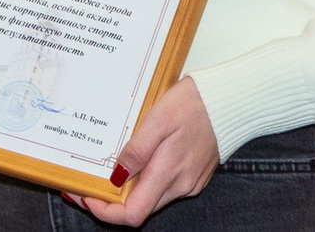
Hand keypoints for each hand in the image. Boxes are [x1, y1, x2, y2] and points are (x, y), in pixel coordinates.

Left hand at [69, 78, 218, 225]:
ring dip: (129, 190)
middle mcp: (180, 185)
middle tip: (90, 180)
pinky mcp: (194, 176)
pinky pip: (164, 186)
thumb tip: (116, 176)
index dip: (105, 211)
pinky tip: (136, 162)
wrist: (227, 100)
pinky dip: (146, 180)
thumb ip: (136, 150)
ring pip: (151, 197)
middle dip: (112, 200)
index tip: (87, 195)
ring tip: (109, 167)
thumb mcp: (157, 119)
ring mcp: (189, 183)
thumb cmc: (193, 104)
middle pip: (140, 208)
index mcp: (168, 173)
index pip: (133, 213)